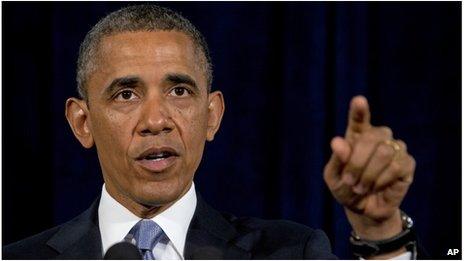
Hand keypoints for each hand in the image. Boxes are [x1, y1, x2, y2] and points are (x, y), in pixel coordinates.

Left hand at [323, 96, 414, 243]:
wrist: (363, 209)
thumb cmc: (346, 188)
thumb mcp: (333, 177)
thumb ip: (336, 159)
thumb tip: (337, 141)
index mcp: (356, 135)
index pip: (359, 119)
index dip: (359, 110)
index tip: (359, 100)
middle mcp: (377, 137)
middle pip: (371, 137)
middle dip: (357, 162)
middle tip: (349, 181)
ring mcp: (394, 148)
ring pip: (384, 152)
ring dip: (368, 175)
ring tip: (361, 187)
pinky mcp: (407, 163)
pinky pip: (396, 166)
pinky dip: (382, 180)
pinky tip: (377, 187)